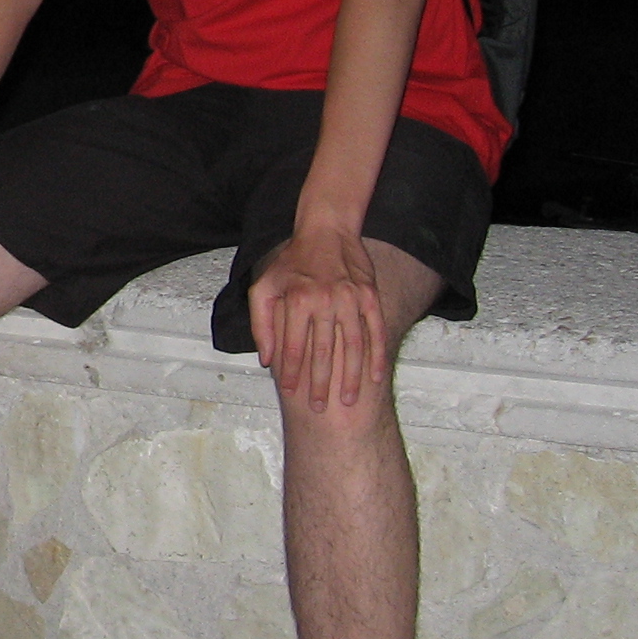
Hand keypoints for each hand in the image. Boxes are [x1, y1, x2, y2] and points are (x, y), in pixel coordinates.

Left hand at [249, 224, 386, 412]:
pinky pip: (376, 332)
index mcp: (297, 300)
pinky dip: (377, 356)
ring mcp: (351, 299)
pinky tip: (375, 377)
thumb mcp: (263, 286)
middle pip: (323, 352)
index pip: (293, 346)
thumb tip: (266, 359)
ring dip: (350, 377)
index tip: (290, 393)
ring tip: (347, 402)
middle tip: (318, 408)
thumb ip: (260, 323)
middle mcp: (325, 300)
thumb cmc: (291, 262)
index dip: (291, 373)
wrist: (326, 230)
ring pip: (353, 347)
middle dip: (320, 384)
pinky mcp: (370, 297)